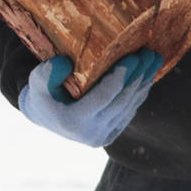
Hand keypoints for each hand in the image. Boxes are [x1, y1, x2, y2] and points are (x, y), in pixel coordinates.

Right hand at [19, 50, 161, 147]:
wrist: (46, 117)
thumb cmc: (41, 95)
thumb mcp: (36, 82)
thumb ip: (45, 73)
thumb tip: (65, 63)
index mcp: (73, 122)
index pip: (103, 97)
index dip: (120, 77)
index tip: (133, 57)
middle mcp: (91, 134)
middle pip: (122, 101)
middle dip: (138, 76)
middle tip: (148, 54)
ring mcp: (104, 136)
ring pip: (130, 106)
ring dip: (145, 82)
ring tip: (154, 60)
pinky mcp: (112, 134)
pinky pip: (130, 111)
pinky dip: (140, 93)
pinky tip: (148, 75)